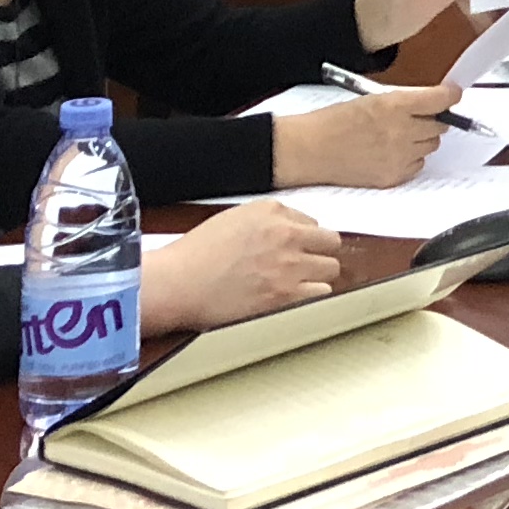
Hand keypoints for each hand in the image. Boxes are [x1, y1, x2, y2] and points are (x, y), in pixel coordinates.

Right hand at [143, 200, 340, 334]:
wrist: (177, 283)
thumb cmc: (195, 255)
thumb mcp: (234, 219)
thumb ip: (266, 221)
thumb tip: (288, 231)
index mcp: (271, 211)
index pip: (311, 222)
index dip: (303, 238)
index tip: (296, 247)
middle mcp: (286, 234)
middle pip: (330, 242)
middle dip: (319, 253)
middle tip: (306, 264)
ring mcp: (289, 265)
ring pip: (330, 268)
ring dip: (318, 275)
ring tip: (300, 282)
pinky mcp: (285, 294)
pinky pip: (322, 292)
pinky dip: (313, 295)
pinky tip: (298, 297)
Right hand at [274, 81, 465, 189]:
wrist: (308, 150)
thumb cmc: (333, 121)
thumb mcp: (370, 99)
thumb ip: (403, 101)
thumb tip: (430, 102)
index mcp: (394, 105)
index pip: (440, 99)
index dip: (449, 96)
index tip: (452, 95)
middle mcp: (401, 131)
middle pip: (440, 125)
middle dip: (433, 119)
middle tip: (418, 117)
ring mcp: (398, 156)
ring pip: (430, 146)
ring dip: (422, 139)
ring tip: (398, 136)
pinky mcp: (392, 177)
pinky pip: (417, 166)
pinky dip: (411, 159)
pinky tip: (390, 153)